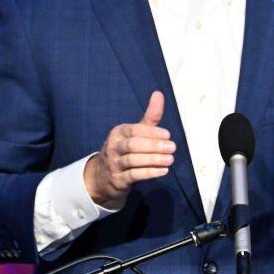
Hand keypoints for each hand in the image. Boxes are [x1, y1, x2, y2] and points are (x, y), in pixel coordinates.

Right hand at [84, 91, 174, 208]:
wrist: (101, 177)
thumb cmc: (124, 151)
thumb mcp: (135, 133)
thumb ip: (150, 117)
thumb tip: (159, 94)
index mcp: (118, 133)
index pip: (134, 130)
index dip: (151, 132)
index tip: (168, 134)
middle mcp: (113, 147)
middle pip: (133, 145)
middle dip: (153, 146)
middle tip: (172, 147)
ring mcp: (113, 164)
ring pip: (133, 161)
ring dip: (153, 160)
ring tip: (170, 159)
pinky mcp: (117, 180)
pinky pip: (133, 175)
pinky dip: (149, 173)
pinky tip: (163, 171)